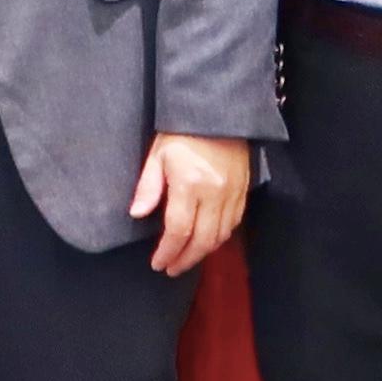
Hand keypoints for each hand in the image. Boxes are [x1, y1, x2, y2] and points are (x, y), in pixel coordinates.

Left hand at [129, 133, 250, 276]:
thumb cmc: (182, 131)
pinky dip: (220, 237)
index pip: (179, 230)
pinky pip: (234, 222)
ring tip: (186, 258)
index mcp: (190, 184)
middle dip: (186, 259)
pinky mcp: (244, 190)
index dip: (168, 252)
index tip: (158, 264)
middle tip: (171, 269)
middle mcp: (215, 193)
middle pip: (202, 240)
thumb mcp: (158, 154)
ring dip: (203, 252)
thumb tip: (137, 214)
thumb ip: (148, 186)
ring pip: (221, 235)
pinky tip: (208, 241)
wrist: (218, 112)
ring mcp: (233, 193)